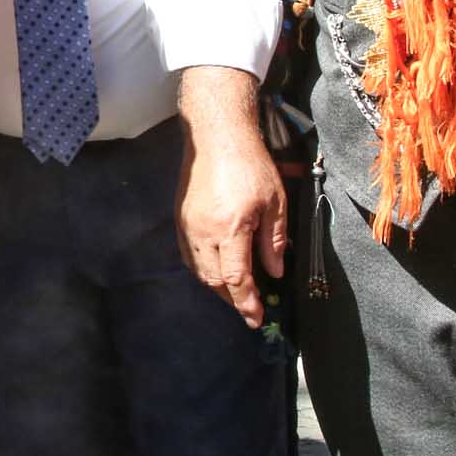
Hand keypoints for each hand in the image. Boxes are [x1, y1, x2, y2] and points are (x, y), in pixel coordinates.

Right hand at [177, 69, 285, 329]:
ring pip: (199, 271)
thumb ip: (273, 240)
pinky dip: (203, 271)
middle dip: (233, 301)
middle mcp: (204, 232)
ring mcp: (188, 227)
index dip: (248, 303)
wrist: (216, 136)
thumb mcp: (275, 202)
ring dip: (217, 288)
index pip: (237, 279)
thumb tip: (275, 273)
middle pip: (215, 281)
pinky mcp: (181, 219)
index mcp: (231, 228)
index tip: (257, 319)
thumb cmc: (251, 165)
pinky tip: (216, 271)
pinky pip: (190, 256)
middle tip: (250, 311)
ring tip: (236, 295)